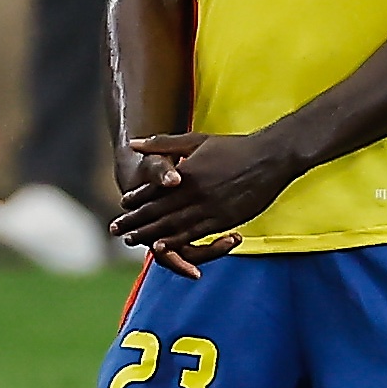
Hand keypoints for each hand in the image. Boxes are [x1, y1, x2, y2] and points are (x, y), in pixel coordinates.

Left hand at [110, 131, 295, 275]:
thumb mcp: (196, 140)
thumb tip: (134, 143)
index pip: (154, 190)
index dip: (137, 199)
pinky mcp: (223, 220)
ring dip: (149, 234)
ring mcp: (209, 208)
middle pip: (158, 211)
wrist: (270, 158)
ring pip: (172, 226)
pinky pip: (195, 234)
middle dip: (135, 221)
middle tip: (116, 230)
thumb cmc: (234, 147)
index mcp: (186, 173)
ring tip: (132, 240)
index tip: (123, 205)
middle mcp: (194, 192)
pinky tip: (161, 247)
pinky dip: (176, 241)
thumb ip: (164, 144)